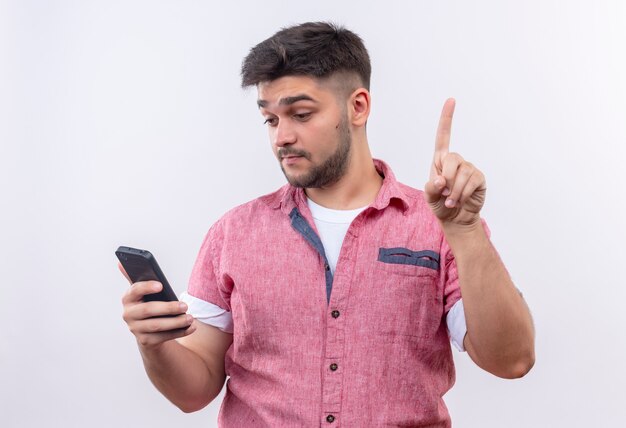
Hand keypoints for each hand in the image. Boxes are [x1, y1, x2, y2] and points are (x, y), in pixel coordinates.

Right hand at [119, 263, 195, 347]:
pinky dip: (179, 332)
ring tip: (191, 317)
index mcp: (128, 298)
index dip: (146, 287)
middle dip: (168, 308)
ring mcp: (136, 329)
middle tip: (185, 305)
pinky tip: (191, 327)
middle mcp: (128, 314)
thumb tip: (121, 263)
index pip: (135, 290)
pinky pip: (164, 337)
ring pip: (157, 326)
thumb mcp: (143, 291)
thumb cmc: (148, 303)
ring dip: (176, 322)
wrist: (147, 329)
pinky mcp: (145, 341)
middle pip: (148, 310)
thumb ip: (137, 277)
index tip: (161, 285)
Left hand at [424, 98, 485, 227]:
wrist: (455, 219)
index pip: (443, 136)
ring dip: (454, 191)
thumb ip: (431, 188)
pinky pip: (471, 182)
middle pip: (452, 158)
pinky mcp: (479, 178)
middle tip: (444, 192)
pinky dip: (462, 194)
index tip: (451, 100)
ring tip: (451, 201)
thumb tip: (441, 180)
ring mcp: (469, 169)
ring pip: (462, 173)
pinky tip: (459, 202)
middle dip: (446, 178)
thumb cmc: (440, 204)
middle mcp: (455, 161)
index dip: (447, 118)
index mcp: (440, 161)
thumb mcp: (429, 197)